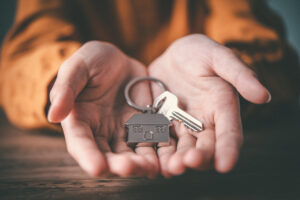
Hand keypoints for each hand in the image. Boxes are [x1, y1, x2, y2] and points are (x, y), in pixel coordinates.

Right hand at [48, 41, 158, 177]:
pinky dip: (157, 152)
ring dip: (139, 164)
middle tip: (128, 168)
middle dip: (117, 165)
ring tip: (149, 168)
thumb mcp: (77, 67)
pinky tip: (163, 158)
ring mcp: (123, 130)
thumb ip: (66, 88)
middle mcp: (101, 131)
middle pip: (108, 155)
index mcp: (80, 120)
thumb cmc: (93, 61)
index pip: (81, 143)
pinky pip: (150, 142)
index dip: (88, 157)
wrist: (119, 60)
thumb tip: (53, 115)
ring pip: (130, 153)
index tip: (97, 167)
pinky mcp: (143, 126)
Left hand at [149, 34, 270, 176]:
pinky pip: (161, 140)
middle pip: (205, 146)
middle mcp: (204, 121)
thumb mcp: (219, 57)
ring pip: (182, 148)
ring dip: (177, 160)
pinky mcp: (163, 124)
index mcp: (222, 107)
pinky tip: (152, 159)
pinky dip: (158, 151)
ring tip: (170, 167)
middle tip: (188, 163)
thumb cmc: (200, 52)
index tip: (225, 165)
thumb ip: (240, 74)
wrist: (173, 56)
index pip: (230, 133)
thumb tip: (264, 96)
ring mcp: (182, 125)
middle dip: (199, 158)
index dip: (228, 149)